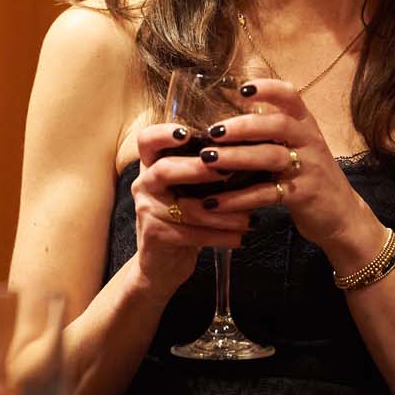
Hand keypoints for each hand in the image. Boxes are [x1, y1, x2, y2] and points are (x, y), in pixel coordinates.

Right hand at [131, 122, 252, 296]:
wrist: (163, 261)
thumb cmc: (184, 216)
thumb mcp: (188, 188)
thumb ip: (205, 169)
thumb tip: (249, 153)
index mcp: (151, 165)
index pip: (147, 140)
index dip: (164, 133)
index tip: (189, 133)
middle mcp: (144, 184)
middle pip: (165, 169)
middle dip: (199, 169)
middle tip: (230, 171)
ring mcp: (147, 211)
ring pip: (189, 209)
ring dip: (225, 213)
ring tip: (251, 217)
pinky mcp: (156, 236)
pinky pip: (193, 234)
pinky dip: (221, 236)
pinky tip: (241, 238)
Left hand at [184, 77, 368, 248]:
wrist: (344, 216)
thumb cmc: (309, 176)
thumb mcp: (298, 148)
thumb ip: (270, 134)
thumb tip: (223, 124)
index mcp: (305, 125)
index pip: (291, 96)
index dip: (268, 88)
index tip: (242, 88)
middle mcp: (309, 141)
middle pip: (278, 125)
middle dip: (243, 126)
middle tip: (212, 131)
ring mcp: (309, 168)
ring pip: (270, 157)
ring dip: (236, 157)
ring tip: (207, 159)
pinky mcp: (303, 195)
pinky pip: (266, 194)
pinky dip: (237, 198)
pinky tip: (214, 202)